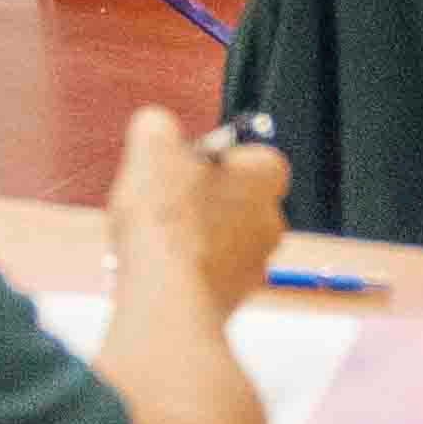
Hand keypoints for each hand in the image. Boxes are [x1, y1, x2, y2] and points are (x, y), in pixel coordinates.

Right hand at [106, 108, 287, 317]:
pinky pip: (211, 271)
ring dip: (195, 234)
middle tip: (165, 198)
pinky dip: (188, 267)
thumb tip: (157, 126)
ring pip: (224, 237)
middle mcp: (271, 221)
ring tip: (154, 235)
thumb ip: (158, 126)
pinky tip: (158, 264)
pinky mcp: (235, 298)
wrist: (167, 296)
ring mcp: (255, 264)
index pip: (256, 156)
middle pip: (238, 198)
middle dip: (204, 197)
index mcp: (265, 177)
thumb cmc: (167, 221)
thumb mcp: (151, 147)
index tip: (188, 161)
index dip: (220, 157)